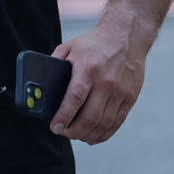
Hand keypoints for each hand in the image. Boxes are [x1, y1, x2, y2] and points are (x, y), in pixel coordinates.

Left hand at [49, 17, 146, 144]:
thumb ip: (55, 62)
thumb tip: (43, 82)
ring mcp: (119, 92)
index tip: (55, 128)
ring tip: (77, 136)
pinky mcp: (130, 97)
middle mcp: (105, 82)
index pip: (74, 99)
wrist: (126, 36)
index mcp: (88, 69)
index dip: (63, 117)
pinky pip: (116, 122)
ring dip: (88, 135)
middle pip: (89, 117)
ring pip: (103, 124)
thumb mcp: (70, 47)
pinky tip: (94, 136)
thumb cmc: (94, 43)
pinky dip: (104, 134)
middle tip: (64, 133)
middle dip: (74, 131)